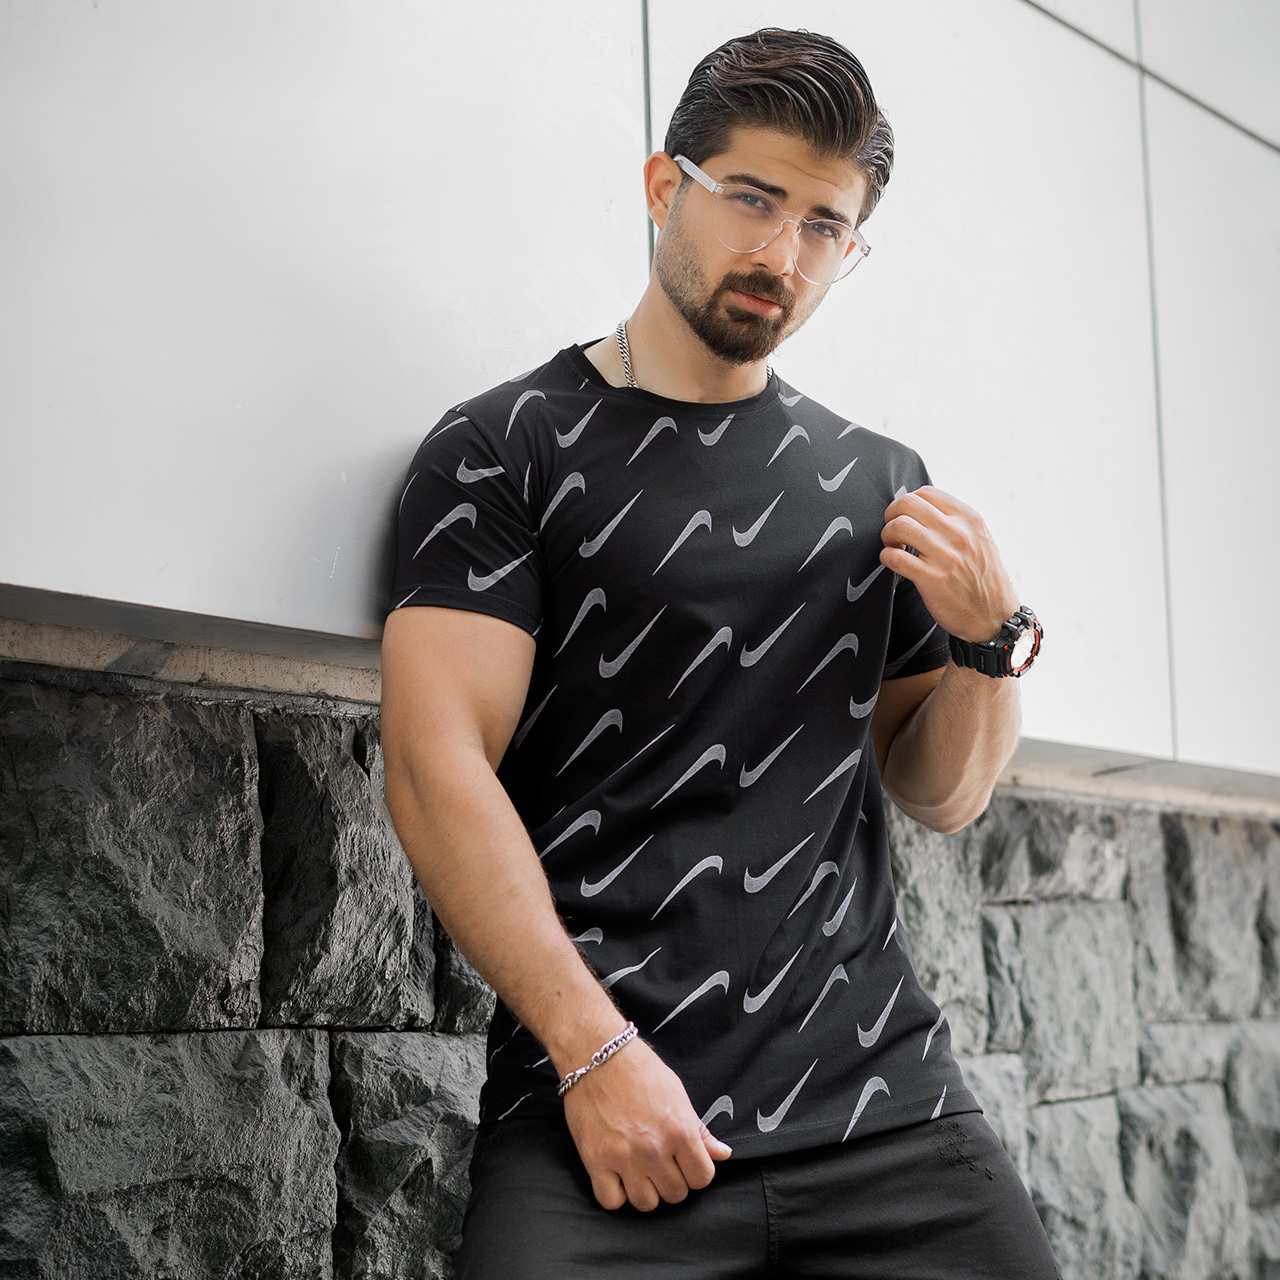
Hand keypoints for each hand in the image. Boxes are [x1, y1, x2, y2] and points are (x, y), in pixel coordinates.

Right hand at [561, 1035, 731, 1211]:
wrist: (598, 1055)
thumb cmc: (640, 1069)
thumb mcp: (678, 1094)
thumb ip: (700, 1130)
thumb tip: (722, 1154)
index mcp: (679, 1130)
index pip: (702, 1178)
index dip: (696, 1172)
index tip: (685, 1163)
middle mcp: (654, 1148)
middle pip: (676, 1194)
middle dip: (672, 1181)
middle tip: (661, 1162)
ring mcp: (624, 1158)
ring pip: (646, 1204)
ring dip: (646, 1190)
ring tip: (640, 1170)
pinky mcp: (596, 1161)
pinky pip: (611, 1201)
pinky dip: (616, 1194)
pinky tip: (618, 1175)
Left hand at [880, 486, 1019, 642]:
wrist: (993, 617)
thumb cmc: (982, 579)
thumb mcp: (980, 539)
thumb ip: (955, 521)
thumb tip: (921, 507)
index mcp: (970, 519)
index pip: (926, 492)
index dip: (907, 502)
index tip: (904, 516)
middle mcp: (959, 534)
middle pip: (908, 504)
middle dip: (891, 515)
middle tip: (892, 531)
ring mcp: (946, 556)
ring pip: (899, 526)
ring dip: (887, 535)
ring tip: (894, 546)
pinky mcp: (932, 579)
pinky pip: (895, 557)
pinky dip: (886, 557)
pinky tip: (893, 562)